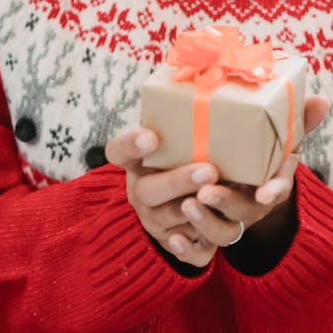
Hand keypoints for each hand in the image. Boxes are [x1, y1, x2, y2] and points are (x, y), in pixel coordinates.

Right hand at [105, 128, 219, 268]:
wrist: (182, 198)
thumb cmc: (183, 155)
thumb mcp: (174, 135)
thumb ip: (178, 117)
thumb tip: (191, 80)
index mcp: (135, 163)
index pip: (119, 151)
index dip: (131, 145)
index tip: (152, 136)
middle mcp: (140, 193)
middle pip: (147, 191)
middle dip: (177, 182)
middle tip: (208, 170)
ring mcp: (155, 221)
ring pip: (167, 220)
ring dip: (192, 211)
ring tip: (213, 197)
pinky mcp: (174, 243)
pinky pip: (184, 252)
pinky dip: (191, 247)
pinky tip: (201, 236)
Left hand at [182, 95, 329, 250]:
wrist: (237, 182)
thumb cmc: (257, 153)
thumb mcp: (279, 137)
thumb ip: (299, 121)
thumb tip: (324, 101)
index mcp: (270, 182)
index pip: (279, 189)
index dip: (274, 190)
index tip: (264, 192)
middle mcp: (252, 205)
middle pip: (244, 211)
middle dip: (226, 203)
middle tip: (204, 192)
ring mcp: (232, 222)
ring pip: (224, 234)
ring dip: (206, 223)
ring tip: (186, 205)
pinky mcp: (208, 236)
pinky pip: (201, 253)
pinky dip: (188, 250)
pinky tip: (173, 240)